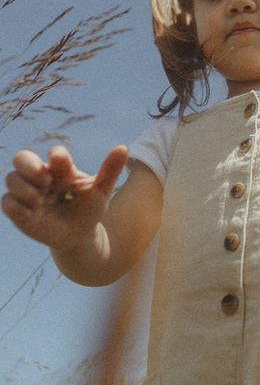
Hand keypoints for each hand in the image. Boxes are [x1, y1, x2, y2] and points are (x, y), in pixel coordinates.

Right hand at [2, 145, 127, 250]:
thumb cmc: (89, 208)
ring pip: (11, 178)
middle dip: (28, 164)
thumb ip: (110, 169)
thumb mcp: (102, 190)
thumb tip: (123, 148)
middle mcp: (42, 178)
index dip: (57, 154)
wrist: (79, 236)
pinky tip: (31, 211)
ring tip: (39, 199)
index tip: (60, 160)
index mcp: (62, 169)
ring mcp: (29, 194)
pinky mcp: (20, 212)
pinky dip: (15, 205)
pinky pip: (6, 203)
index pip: (55, 155)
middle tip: (44, 178)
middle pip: (21, 158)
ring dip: (23, 187)